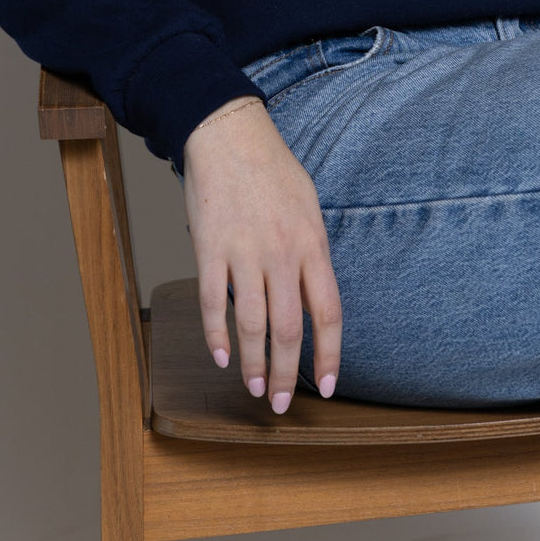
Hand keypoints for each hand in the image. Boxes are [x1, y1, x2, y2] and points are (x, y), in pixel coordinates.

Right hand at [182, 97, 341, 413]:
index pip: (328, 312)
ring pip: (251, 325)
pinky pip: (214, 304)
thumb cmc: (273, 171)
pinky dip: (217, 336)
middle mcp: (282, 253)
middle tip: (280, 405)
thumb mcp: (309, 208)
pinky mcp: (210, 250)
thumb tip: (313, 300)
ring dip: (253, 365)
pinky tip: (223, 358)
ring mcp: (244, 252)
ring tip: (253, 389)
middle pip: (288, 330)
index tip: (327, 386)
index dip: (329, 355)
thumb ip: (312, 254)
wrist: (229, 135)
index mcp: (312, 243)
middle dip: (286, 375)